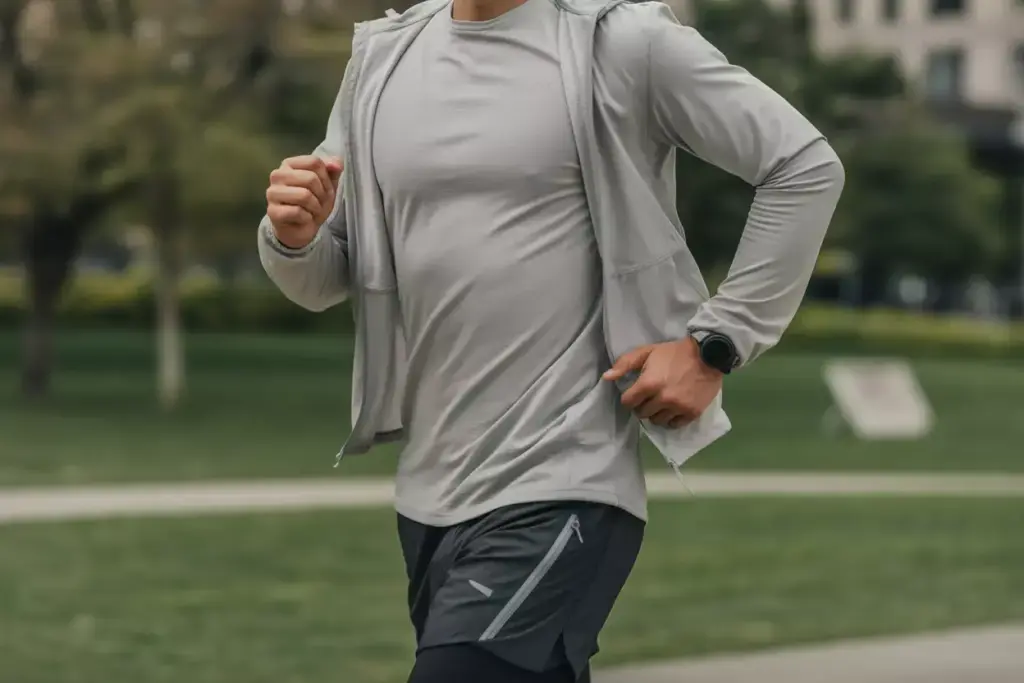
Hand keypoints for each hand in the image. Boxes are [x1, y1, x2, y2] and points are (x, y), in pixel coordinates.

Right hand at [266, 155, 343, 248]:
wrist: (302, 228)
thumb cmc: (313, 202)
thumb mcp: (327, 185)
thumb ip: (332, 170)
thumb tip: (337, 164)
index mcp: (289, 164)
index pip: (314, 162)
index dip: (326, 178)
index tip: (324, 189)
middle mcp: (277, 175)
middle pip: (310, 178)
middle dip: (322, 194)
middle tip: (319, 203)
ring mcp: (272, 193)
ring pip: (304, 195)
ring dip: (315, 207)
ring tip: (313, 211)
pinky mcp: (272, 211)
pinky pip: (297, 212)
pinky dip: (307, 218)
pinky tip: (304, 219)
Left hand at [603, 339, 722, 428]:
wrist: (708, 355)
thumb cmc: (674, 353)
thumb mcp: (648, 352)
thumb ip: (625, 364)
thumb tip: (606, 378)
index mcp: (649, 384)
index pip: (628, 402)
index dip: (629, 398)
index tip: (635, 394)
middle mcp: (662, 399)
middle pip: (642, 414)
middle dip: (642, 406)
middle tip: (649, 397)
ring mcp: (678, 407)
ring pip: (657, 421)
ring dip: (656, 414)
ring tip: (661, 404)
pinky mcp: (692, 413)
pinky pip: (674, 425)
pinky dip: (671, 419)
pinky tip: (672, 410)